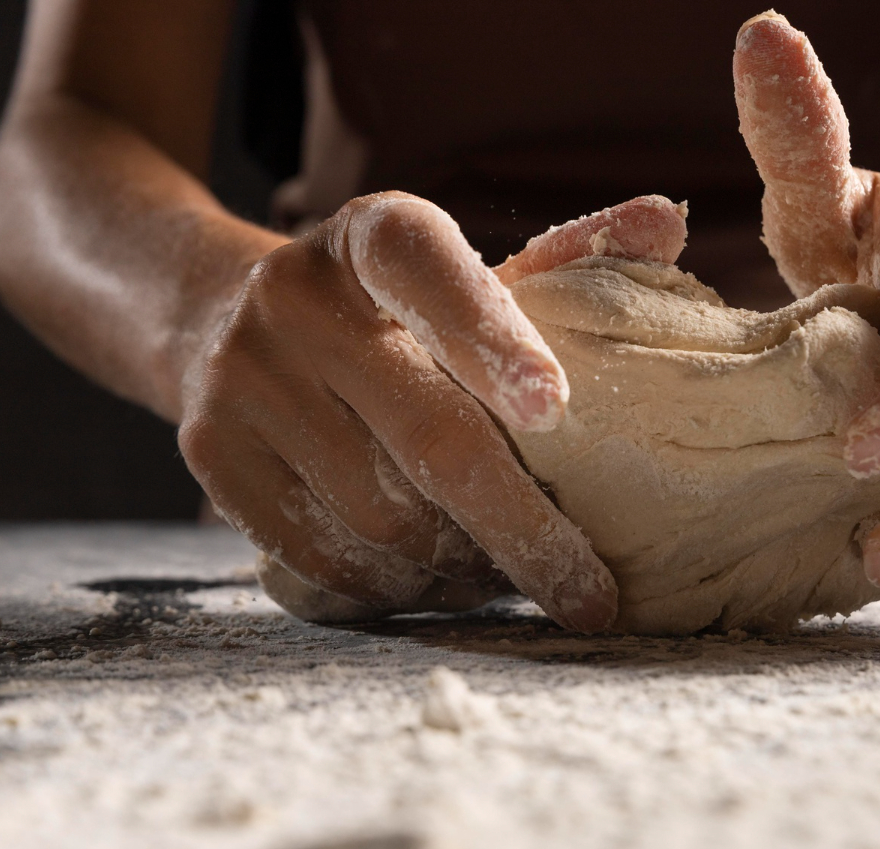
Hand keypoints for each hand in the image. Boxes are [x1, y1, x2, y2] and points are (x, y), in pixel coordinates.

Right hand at [178, 194, 686, 629]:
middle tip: (589, 595)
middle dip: (523, 529)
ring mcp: (242, 378)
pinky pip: (325, 558)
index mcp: (373, 236)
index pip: (433, 277)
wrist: (225, 320)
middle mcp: (295, 296)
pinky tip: (441, 579)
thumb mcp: (465, 272)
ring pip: (381, 518)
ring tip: (511, 575)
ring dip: (463, 568)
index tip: (555, 410)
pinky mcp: (212, 455)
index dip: (494, 341)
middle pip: (428, 436)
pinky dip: (398, 588)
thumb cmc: (391, 312)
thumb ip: (565, 258)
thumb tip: (668, 222)